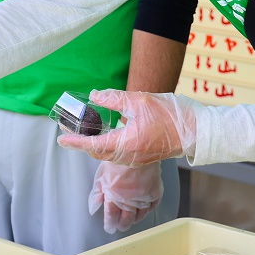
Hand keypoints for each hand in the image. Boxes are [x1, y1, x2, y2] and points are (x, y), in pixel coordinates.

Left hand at [58, 90, 197, 165]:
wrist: (194, 130)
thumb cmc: (169, 115)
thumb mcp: (139, 100)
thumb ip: (114, 99)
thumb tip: (95, 95)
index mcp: (126, 143)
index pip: (93, 145)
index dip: (74, 142)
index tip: (60, 139)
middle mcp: (129, 156)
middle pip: (97, 152)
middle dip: (80, 142)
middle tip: (67, 130)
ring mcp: (136, 159)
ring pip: (107, 155)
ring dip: (93, 145)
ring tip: (82, 131)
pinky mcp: (142, 157)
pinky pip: (117, 155)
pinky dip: (106, 147)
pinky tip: (104, 136)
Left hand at [89, 161, 162, 233]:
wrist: (138, 147)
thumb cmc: (117, 157)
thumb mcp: (101, 173)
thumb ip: (97, 192)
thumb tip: (94, 207)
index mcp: (114, 194)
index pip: (111, 215)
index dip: (110, 223)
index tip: (109, 227)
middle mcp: (129, 199)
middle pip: (126, 219)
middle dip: (122, 224)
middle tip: (120, 227)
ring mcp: (143, 197)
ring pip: (139, 216)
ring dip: (134, 219)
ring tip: (130, 220)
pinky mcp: (155, 193)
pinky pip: (151, 207)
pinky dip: (147, 210)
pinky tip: (143, 210)